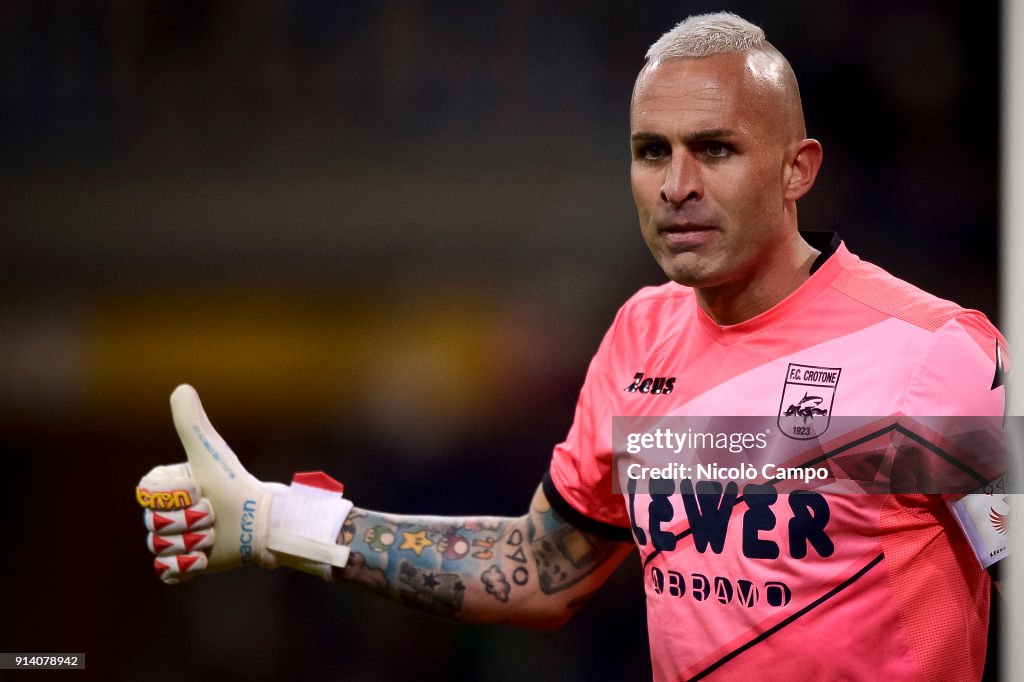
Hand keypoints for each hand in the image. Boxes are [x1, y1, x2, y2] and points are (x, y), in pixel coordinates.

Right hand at [136, 384, 352, 583]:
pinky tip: (206, 556)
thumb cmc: (237, 485)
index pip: (147, 498)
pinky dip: (188, 567)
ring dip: (194, 543)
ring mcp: (171, 541)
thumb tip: (181, 387)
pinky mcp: (182, 567)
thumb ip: (192, 424)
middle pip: (155, 526)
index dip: (176, 498)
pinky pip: (166, 573)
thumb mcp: (210, 454)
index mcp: (164, 489)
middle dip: (191, 521)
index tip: (199, 490)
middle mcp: (163, 515)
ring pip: (161, 549)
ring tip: (215, 533)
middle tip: (213, 513)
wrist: (262, 522)